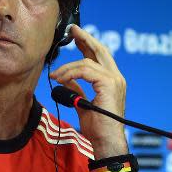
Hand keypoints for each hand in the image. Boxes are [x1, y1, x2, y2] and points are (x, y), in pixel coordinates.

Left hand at [49, 25, 127, 157]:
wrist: (106, 141)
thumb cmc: (98, 128)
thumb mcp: (83, 104)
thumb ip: (77, 89)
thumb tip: (66, 80)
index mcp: (112, 82)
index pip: (100, 57)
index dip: (88, 44)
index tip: (75, 37)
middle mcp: (116, 78)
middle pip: (100, 50)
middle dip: (85, 38)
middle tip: (72, 29)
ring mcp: (115, 80)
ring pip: (88, 61)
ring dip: (67, 67)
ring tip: (55, 75)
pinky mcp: (109, 84)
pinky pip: (86, 70)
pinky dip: (70, 73)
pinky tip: (60, 79)